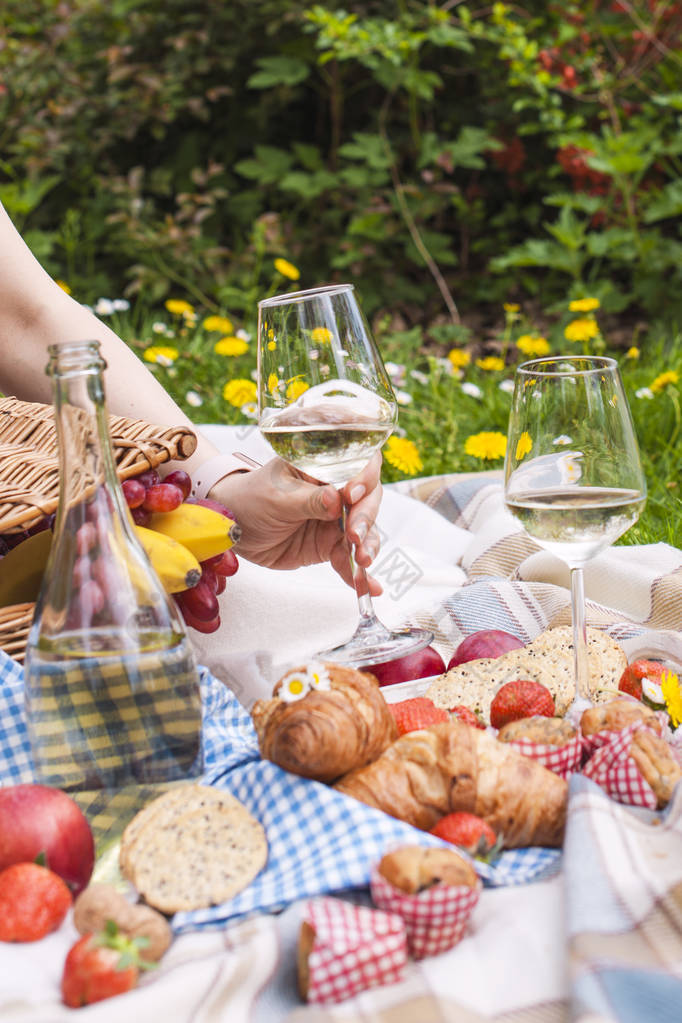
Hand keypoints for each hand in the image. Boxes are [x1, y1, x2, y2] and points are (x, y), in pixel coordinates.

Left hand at [210, 452, 383, 593]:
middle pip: (367, 500)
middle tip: (355, 535)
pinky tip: (370, 587)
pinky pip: (349, 558)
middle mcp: (336, 491)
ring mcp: (335, 520)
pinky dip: (359, 574)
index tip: (352, 495)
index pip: (357, 465)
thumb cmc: (251, 499)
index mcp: (323, 468)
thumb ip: (307, 500)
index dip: (363, 478)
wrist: (234, 529)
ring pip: (364, 530)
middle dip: (366, 517)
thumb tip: (335, 499)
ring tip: (364, 561)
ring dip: (368, 546)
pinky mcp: (329, 545)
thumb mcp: (276, 497)